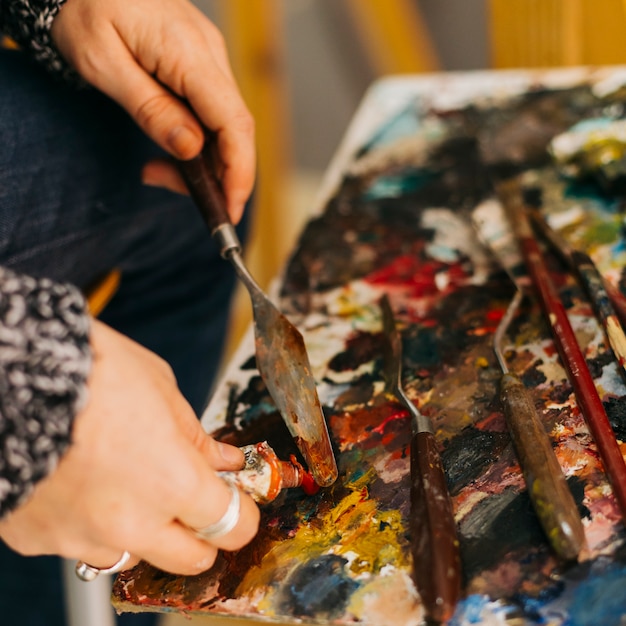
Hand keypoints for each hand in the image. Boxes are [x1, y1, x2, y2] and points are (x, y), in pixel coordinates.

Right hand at [0, 320, 259, 574]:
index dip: (241, 513)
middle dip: (202, 533)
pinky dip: (92, 522)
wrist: (14, 376)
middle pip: (191, 559)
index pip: (230, 524)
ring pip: (133, 554)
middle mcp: (131, 523)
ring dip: (143, 529)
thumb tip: (224, 461)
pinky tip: (82, 481)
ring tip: (127, 482)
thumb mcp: (162, 390)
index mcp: (172, 481)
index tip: (238, 501)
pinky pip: (82, 543)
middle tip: (196, 501)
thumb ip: (197, 438)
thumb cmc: (92, 370)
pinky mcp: (39, 539)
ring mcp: (82, 537)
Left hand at [50, 0, 254, 222]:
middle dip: (218, 173)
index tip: (229, 207)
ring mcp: (208, 57)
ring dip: (203, 159)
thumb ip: (150, 108)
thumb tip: (191, 148)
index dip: (239, 172)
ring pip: (224, 123)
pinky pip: (211, 109)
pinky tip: (170, 148)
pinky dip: (197, 139)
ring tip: (158, 171)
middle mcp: (209, 54)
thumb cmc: (84, 9)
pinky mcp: (199, 62)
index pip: (234, 123)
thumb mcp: (103, 64)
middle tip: (179, 192)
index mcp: (188, 53)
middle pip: (234, 128)